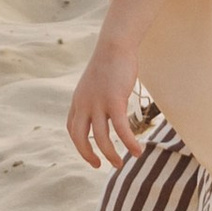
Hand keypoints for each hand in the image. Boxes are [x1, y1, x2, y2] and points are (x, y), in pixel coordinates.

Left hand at [68, 40, 146, 169]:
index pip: (72, 128)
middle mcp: (84, 103)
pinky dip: (129, 143)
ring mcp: (98, 103)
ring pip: (101, 137)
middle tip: (100, 165)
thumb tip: (105, 109)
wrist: (115, 45)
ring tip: (121, 163)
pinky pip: (121, 129)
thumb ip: (96, 98)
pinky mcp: (114, 100)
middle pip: (79, 137)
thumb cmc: (109, 63)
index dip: (79, 144)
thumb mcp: (96, 83)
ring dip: (111, 154)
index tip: (90, 154)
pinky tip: (138, 151)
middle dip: (88, 154)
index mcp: (78, 100)